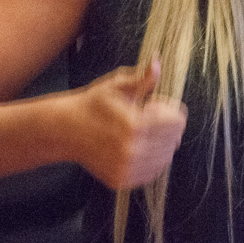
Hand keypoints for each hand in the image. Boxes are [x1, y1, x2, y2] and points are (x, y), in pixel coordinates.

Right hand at [68, 63, 186, 189]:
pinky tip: (137, 147)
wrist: (66, 129)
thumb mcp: (117, 86)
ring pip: (165, 158)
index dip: (168, 109)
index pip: (177, 122)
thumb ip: (142, 78)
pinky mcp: (120, 180)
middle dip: (165, 126)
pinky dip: (150, 160)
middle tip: (144, 117)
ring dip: (160, 144)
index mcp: (134, 125)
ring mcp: (125, 168)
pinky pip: (152, 172)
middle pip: (174, 140)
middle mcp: (132, 151)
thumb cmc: (94, 104)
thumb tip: (157, 62)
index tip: (152, 104)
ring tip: (140, 133)